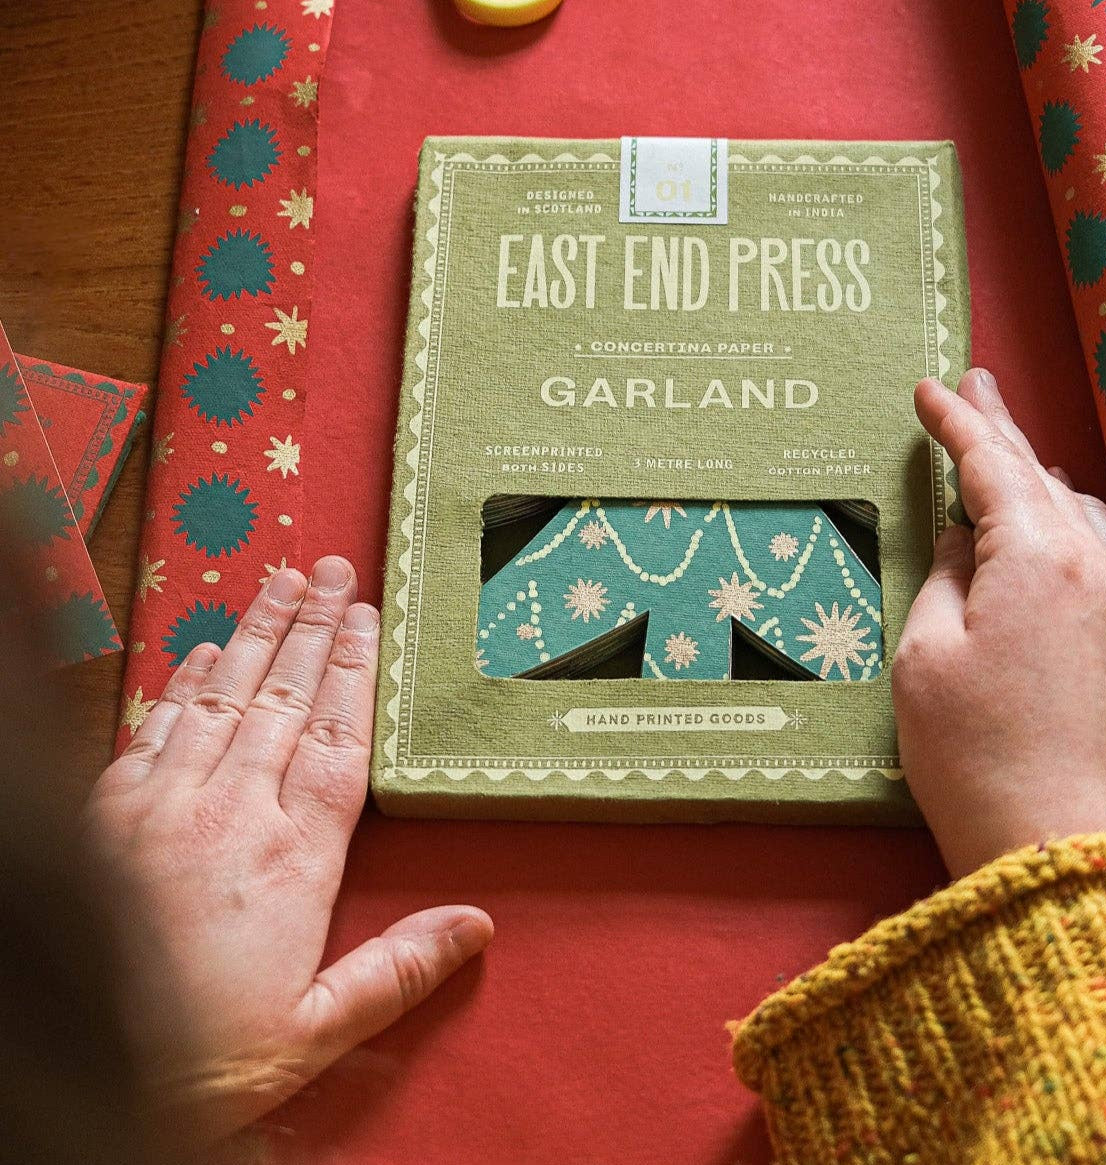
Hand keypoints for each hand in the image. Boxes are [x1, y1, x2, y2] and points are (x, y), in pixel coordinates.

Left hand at [84, 557, 492, 1147]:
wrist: (89, 1074)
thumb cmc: (207, 1059)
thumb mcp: (316, 1029)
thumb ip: (396, 969)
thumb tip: (477, 924)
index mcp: (294, 859)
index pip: (340, 740)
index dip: (356, 671)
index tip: (368, 617)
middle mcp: (232, 816)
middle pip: (285, 701)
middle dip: (312, 627)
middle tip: (332, 569)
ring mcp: (164, 810)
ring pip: (222, 699)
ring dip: (255, 635)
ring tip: (281, 582)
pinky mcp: (109, 820)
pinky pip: (155, 731)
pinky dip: (182, 685)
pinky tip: (204, 651)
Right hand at [893, 369, 1105, 879]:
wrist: (1060, 850)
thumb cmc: (974, 757)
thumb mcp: (926, 657)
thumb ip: (944, 577)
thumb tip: (964, 539)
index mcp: (1036, 561)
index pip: (992, 467)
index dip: (955, 424)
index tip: (927, 390)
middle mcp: (1094, 570)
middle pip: (1042, 477)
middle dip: (1002, 428)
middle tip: (973, 382)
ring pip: (1078, 513)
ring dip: (1036, 479)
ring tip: (1002, 456)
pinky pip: (1100, 555)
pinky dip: (1064, 525)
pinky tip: (1046, 529)